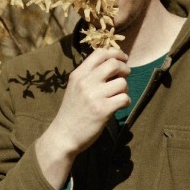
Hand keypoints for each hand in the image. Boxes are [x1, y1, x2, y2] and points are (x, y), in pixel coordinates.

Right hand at [35, 48, 129, 187]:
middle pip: (114, 64)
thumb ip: (90, 75)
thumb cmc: (72, 111)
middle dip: (125, 69)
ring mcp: (94, 96)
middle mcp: (85, 82)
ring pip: (122, 83)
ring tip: (117, 96)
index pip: (100, 53)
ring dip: (125, 89)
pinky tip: (118, 106)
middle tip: (124, 76)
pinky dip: (125, 102)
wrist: (63, 136)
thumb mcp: (75, 87)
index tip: (122, 58)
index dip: (116, 53)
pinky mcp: (102, 110)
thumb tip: (114, 62)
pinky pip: (124, 98)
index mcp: (78, 74)